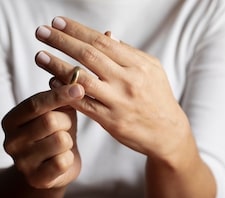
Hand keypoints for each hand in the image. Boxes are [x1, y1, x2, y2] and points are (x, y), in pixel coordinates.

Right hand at [1, 85, 84, 188]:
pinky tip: (62, 159)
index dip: (59, 95)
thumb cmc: (57, 133)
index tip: (79, 88)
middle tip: (66, 126)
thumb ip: (59, 97)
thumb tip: (69, 75)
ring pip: (60, 140)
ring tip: (63, 144)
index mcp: (12, 120)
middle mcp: (11, 141)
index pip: (36, 104)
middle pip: (50, 121)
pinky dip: (69, 158)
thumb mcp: (57, 112)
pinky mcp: (37, 179)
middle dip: (66, 122)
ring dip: (69, 141)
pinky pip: (63, 161)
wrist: (55, 167)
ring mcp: (22, 162)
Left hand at [35, 17, 189, 160]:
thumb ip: (129, 54)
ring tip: (40, 55)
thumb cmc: (159, 98)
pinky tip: (53, 83)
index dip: (77, 30)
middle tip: (41, 31)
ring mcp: (119, 102)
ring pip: (81, 80)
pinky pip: (83, 104)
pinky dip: (66, 92)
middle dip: (62, 41)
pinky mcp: (111, 121)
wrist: (168, 132)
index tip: (57, 22)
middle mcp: (128, 81)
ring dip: (57, 66)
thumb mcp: (152, 71)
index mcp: (138, 65)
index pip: (102, 42)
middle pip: (89, 56)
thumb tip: (107, 36)